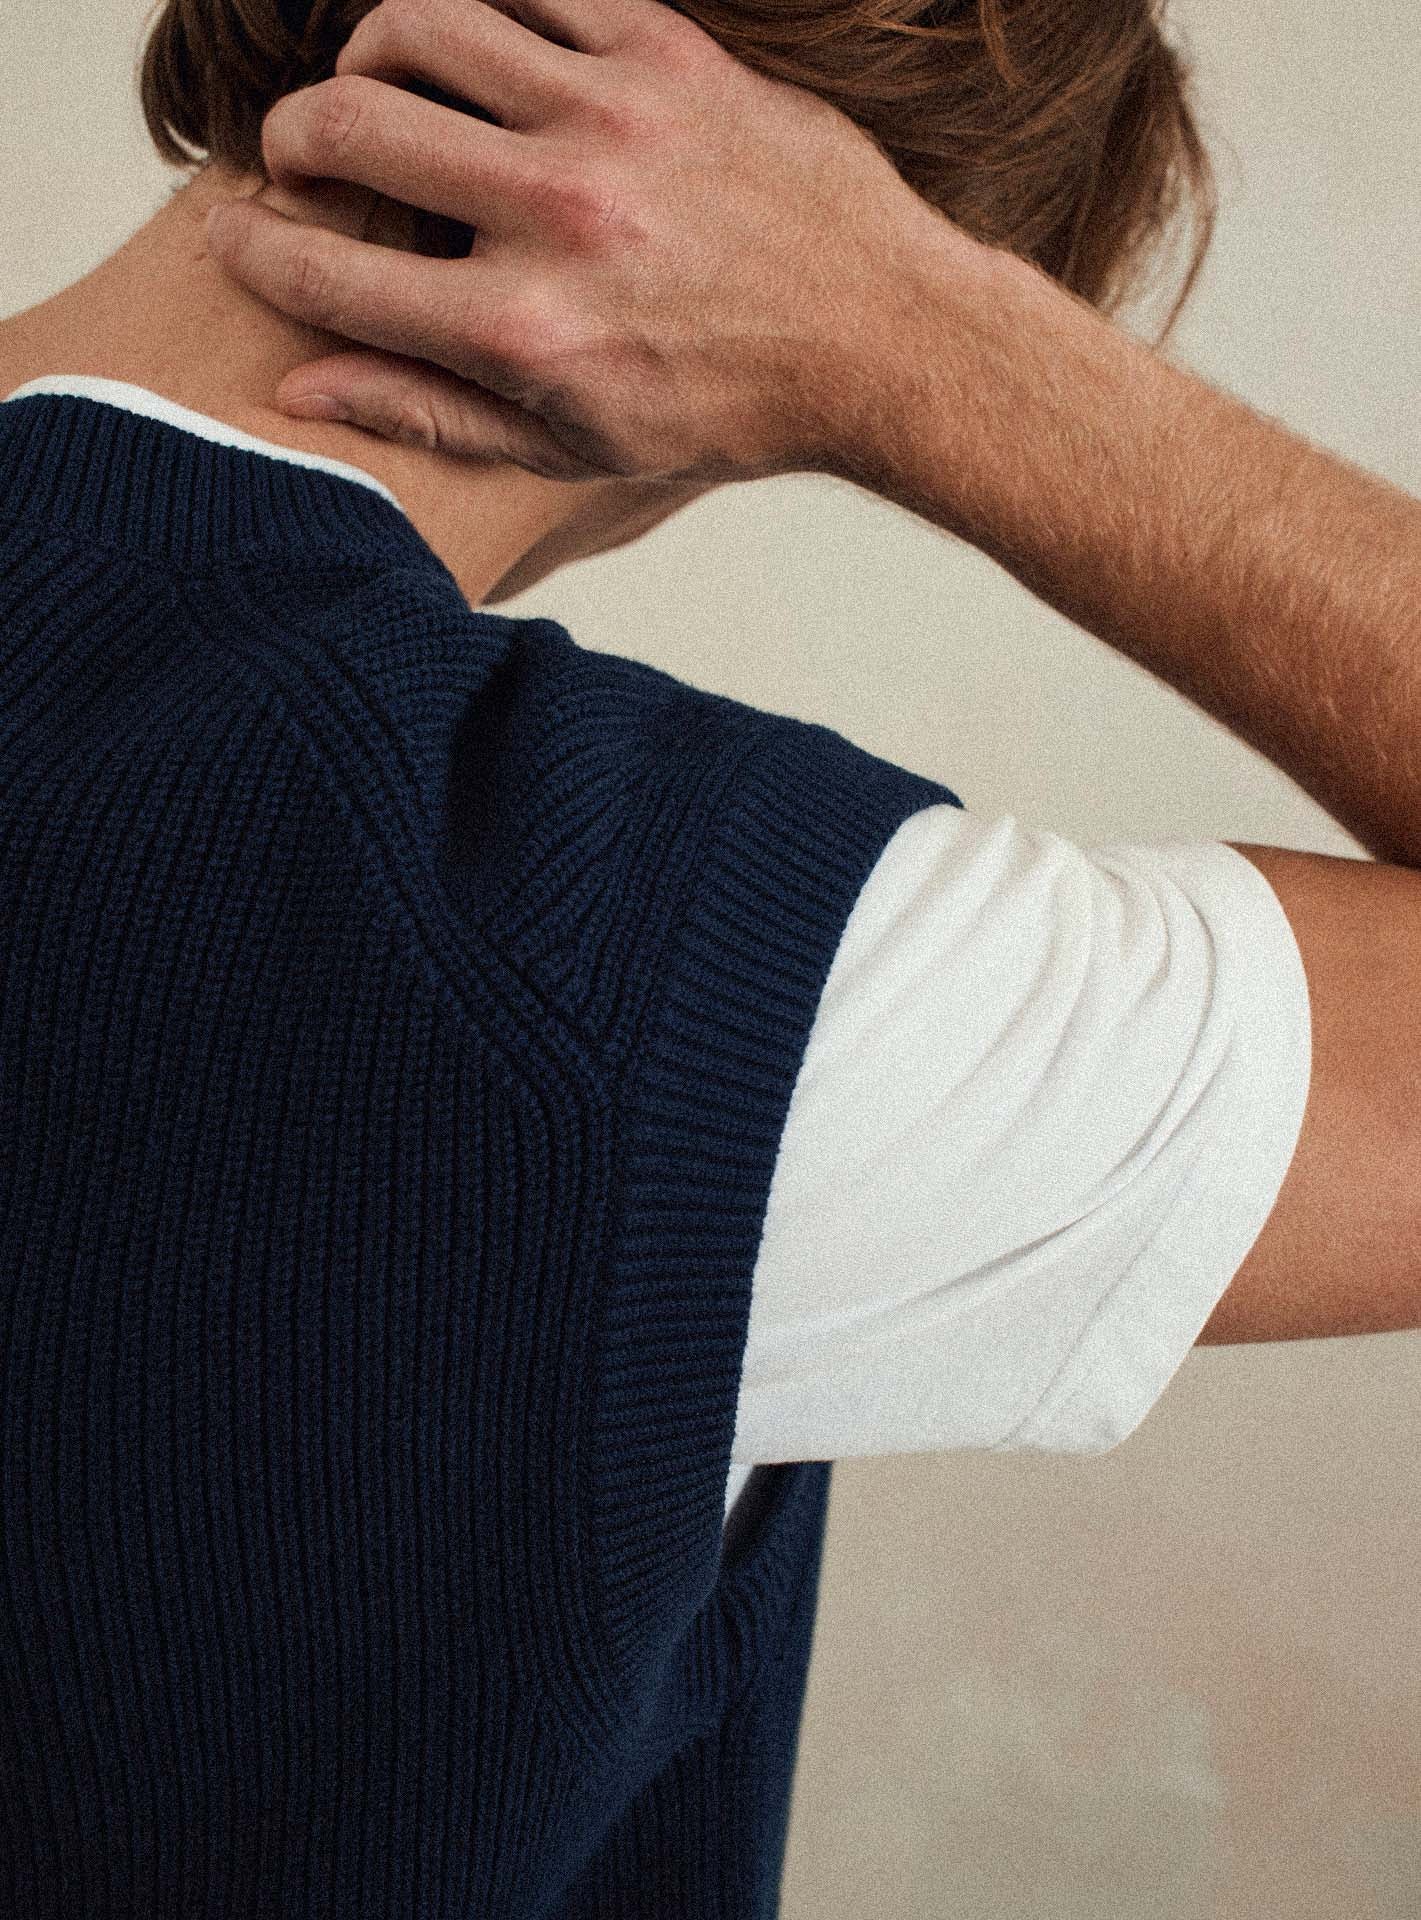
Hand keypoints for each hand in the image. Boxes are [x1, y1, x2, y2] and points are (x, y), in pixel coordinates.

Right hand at [202, 0, 955, 486]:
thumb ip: (433, 413)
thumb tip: (303, 386)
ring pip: (424, 26)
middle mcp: (557, 216)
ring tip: (376, 87)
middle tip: (301, 156)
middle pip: (353, 127)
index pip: (335, 276)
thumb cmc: (731, 404)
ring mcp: (610, 121)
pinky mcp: (666, 56)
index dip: (262, 253)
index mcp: (526, 333)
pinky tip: (471, 47)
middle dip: (293, 138)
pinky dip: (476, 6)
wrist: (878, 338)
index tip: (242, 236)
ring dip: (368, 50)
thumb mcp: (576, 445)